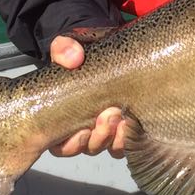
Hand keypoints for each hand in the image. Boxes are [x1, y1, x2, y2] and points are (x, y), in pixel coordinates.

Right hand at [47, 35, 126, 157]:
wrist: (109, 47)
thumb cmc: (85, 53)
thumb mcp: (71, 47)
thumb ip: (64, 49)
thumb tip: (73, 58)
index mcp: (65, 115)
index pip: (60, 145)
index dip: (70, 145)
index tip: (82, 129)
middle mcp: (84, 126)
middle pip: (86, 148)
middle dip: (98, 137)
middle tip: (109, 115)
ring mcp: (106, 127)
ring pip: (108, 147)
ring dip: (115, 138)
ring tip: (122, 117)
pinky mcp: (125, 124)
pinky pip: (125, 143)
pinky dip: (128, 138)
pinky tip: (133, 123)